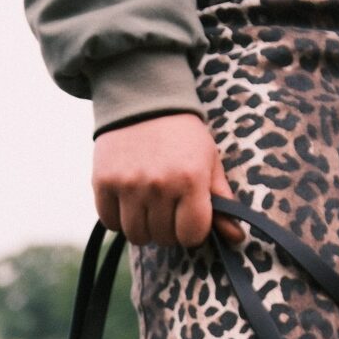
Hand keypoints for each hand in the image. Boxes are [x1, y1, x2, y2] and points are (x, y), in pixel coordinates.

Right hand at [93, 113, 242, 247]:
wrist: (143, 100)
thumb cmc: (182, 136)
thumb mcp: (208, 162)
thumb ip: (221, 201)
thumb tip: (236, 238)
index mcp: (190, 180)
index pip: (191, 235)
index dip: (192, 231)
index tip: (189, 218)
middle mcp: (159, 185)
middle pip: (163, 238)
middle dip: (168, 229)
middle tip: (168, 208)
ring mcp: (128, 185)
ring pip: (136, 235)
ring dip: (144, 227)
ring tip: (148, 207)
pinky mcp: (102, 182)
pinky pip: (110, 222)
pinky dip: (119, 218)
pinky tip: (128, 201)